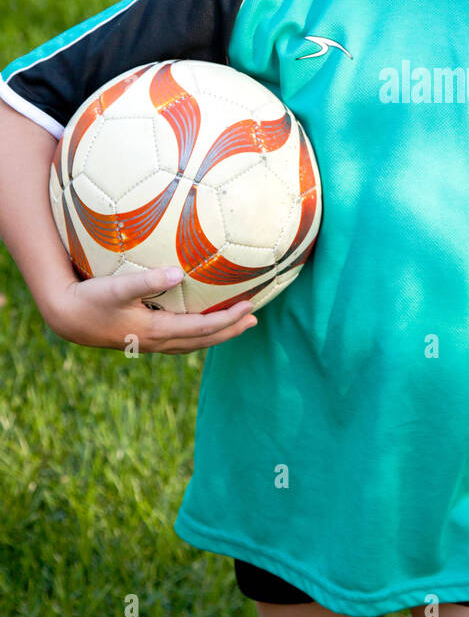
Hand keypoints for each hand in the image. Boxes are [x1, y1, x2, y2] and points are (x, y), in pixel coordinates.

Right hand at [46, 265, 257, 355]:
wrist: (67, 319)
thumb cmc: (91, 299)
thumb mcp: (118, 287)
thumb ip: (147, 281)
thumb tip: (177, 273)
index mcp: (157, 330)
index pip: (202, 328)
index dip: (228, 320)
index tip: (249, 307)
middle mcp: (157, 341)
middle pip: (203, 340)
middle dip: (230, 330)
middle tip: (254, 319)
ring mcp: (150, 342)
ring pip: (192, 343)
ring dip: (217, 334)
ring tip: (236, 323)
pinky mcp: (143, 338)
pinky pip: (180, 339)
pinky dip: (198, 334)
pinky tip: (200, 323)